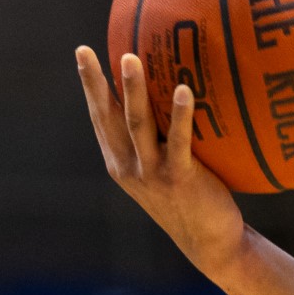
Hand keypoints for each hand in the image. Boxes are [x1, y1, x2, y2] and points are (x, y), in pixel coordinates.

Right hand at [74, 46, 245, 274]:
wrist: (211, 243)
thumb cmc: (193, 200)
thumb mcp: (166, 170)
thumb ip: (159, 140)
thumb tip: (173, 93)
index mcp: (121, 162)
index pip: (101, 118)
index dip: (90, 86)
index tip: (82, 53)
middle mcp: (129, 166)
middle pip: (108, 117)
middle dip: (95, 82)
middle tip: (86, 50)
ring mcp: (152, 173)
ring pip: (137, 124)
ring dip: (133, 90)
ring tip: (130, 58)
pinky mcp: (179, 179)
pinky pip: (177, 141)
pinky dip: (179, 114)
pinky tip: (183, 90)